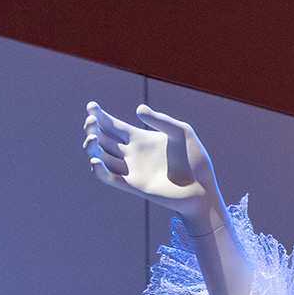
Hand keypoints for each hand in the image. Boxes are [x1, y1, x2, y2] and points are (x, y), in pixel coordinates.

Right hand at [83, 102, 222, 228]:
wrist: (202, 188)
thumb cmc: (195, 160)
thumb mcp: (182, 132)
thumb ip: (161, 119)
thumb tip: (138, 109)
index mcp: (140, 138)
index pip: (112, 125)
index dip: (99, 115)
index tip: (91, 106)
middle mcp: (132, 154)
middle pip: (102, 139)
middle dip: (92, 129)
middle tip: (92, 123)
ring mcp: (131, 170)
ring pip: (100, 157)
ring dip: (91, 148)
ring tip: (93, 139)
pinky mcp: (133, 186)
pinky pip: (108, 178)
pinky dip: (98, 170)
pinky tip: (97, 160)